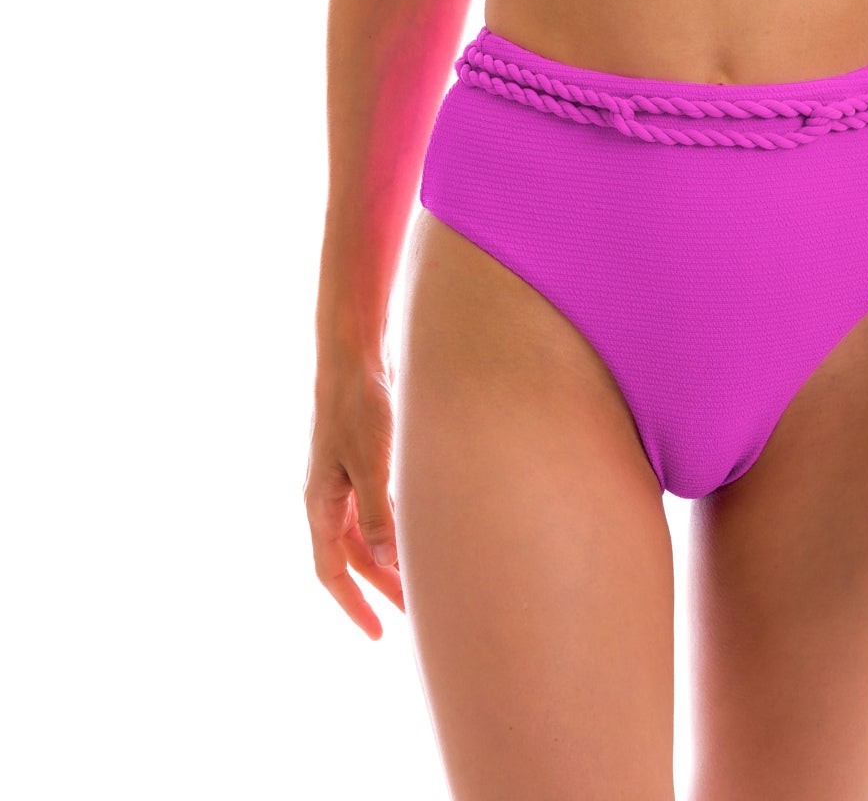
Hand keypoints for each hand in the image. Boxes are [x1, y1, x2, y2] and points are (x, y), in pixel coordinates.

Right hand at [303, 352, 405, 638]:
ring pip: (368, 534)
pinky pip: (377, 508)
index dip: (353, 605)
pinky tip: (423, 534)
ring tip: (425, 580)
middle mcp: (329, 497)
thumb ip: (379, 513)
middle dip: (383, 587)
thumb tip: (387, 564)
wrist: (354, 355)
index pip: (332, 570)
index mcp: (320, 503)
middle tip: (417, 614)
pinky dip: (396, 528)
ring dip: (392, 558)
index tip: (377, 633)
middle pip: (355, 556)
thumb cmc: (358, 406)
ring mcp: (345, 479)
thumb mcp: (370, 462)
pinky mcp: (363, 461)